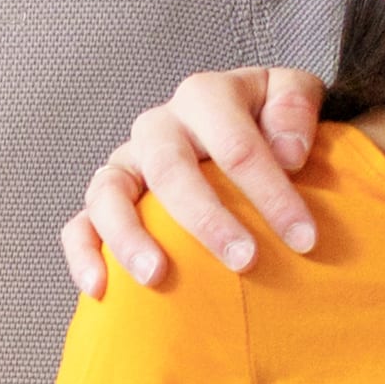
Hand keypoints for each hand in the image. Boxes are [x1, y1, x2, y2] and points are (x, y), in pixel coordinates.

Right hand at [60, 67, 333, 299]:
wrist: (237, 136)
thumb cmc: (270, 123)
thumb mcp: (292, 94)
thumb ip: (296, 106)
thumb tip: (288, 152)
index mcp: (204, 97)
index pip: (235, 144)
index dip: (271, 192)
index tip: (304, 238)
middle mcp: (158, 127)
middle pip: (170, 167)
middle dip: (207, 218)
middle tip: (245, 261)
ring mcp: (126, 164)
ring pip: (110, 193)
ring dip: (129, 236)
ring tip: (156, 277)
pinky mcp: (105, 200)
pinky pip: (80, 225)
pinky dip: (83, 254)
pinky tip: (101, 289)